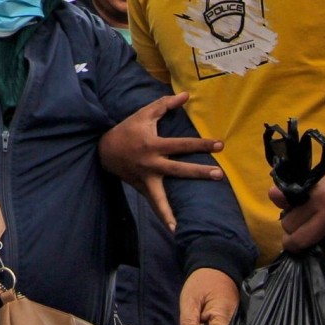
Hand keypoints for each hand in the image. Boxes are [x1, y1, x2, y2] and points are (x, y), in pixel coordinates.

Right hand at [99, 92, 223, 230]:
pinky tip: (173, 229)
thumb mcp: (144, 114)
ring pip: (159, 198)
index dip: (202, 144)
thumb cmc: (127, 129)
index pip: (182, 145)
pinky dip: (162, 216)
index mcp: (154, 145)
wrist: (104, 149)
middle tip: (219, 175)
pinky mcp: (142, 188)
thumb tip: (186, 95)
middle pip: (178, 170)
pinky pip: (154, 203)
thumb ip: (165, 104)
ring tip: (180, 228)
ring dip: (170, 212)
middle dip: (199, 172)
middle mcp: (151, 164)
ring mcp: (145, 179)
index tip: (220, 145)